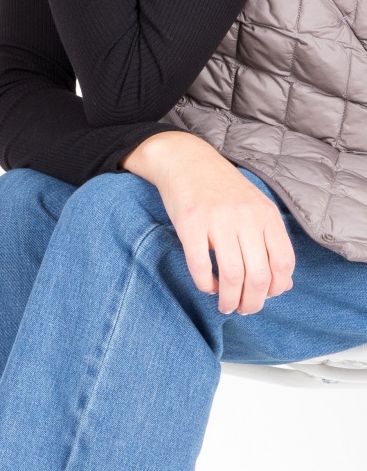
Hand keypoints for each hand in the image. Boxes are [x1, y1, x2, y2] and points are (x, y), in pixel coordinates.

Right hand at [120, 132, 294, 314]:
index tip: (264, 296)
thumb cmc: (223, 191)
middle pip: (258, 275)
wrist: (187, 161)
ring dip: (229, 299)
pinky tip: (208, 286)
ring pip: (232, 275)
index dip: (276, 288)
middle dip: (252, 302)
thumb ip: (271, 245)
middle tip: (243, 309)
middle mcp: (246, 217)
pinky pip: (201, 267)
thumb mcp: (256, 211)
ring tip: (225, 305)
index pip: (283, 262)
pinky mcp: (191, 225)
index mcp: (266, 215)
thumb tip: (284, 285)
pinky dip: (205, 285)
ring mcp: (218, 220)